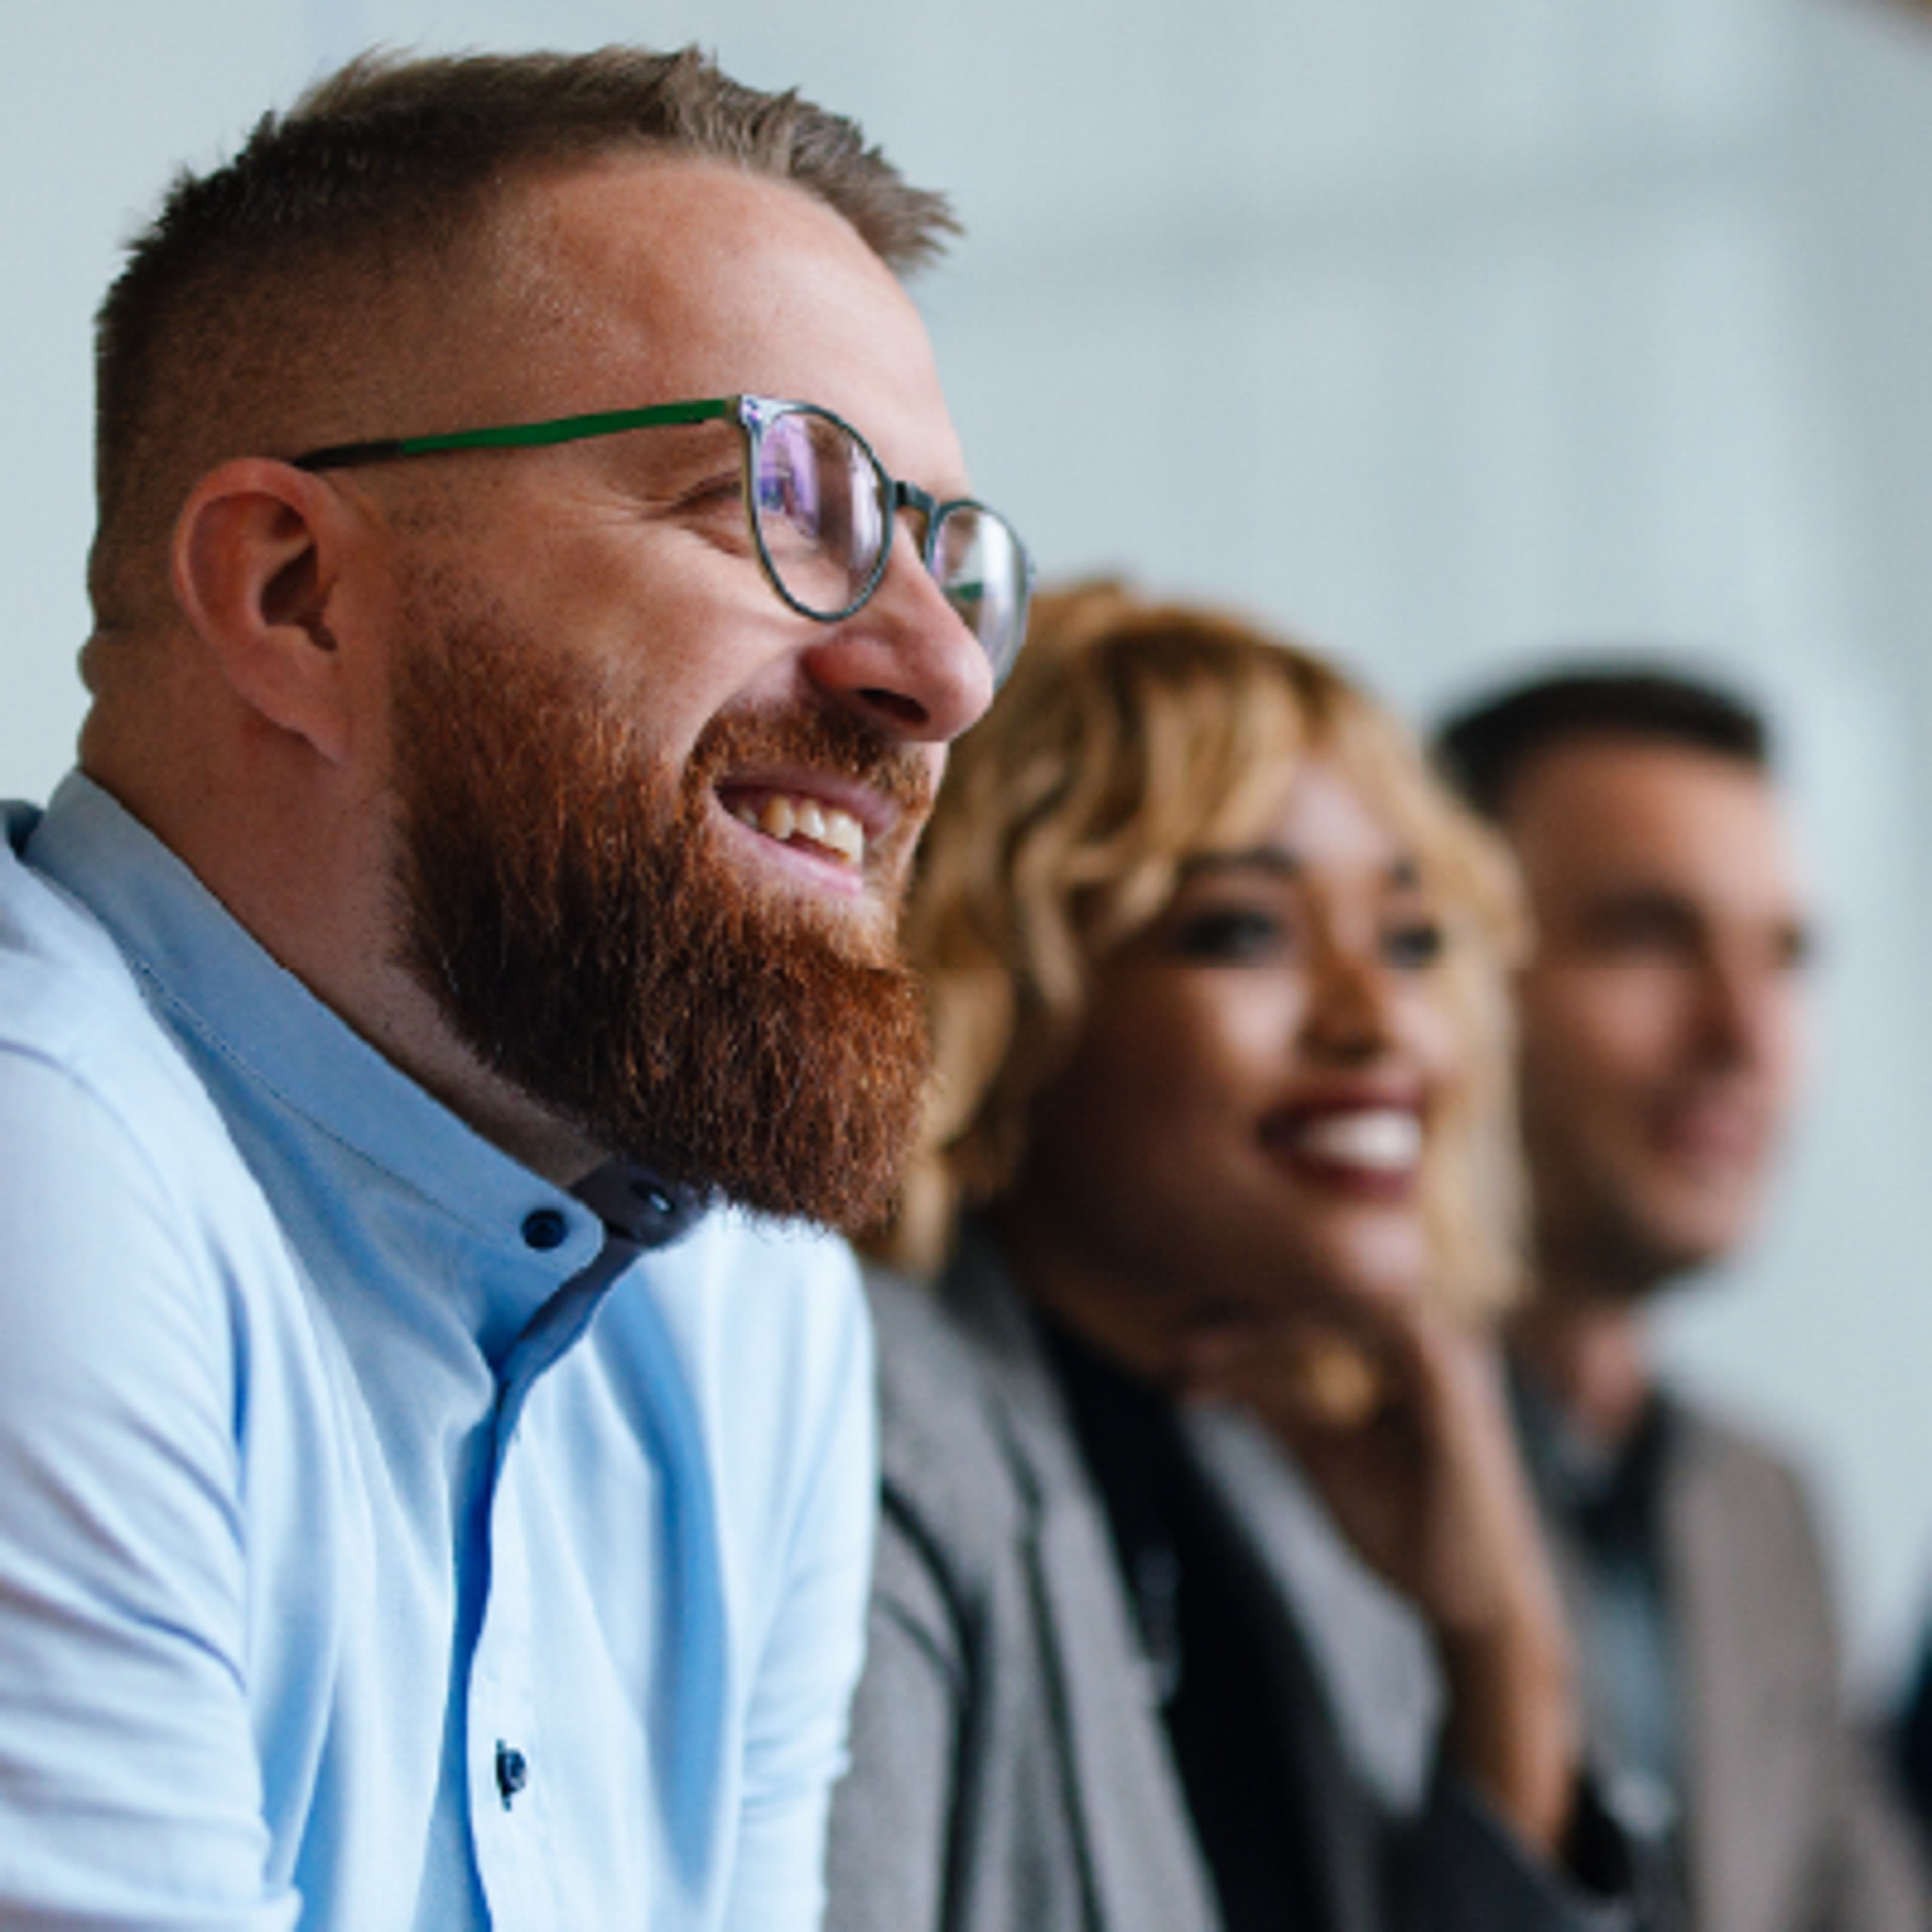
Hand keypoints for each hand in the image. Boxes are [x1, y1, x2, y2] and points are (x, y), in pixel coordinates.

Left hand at [1180, 1300, 1579, 1855]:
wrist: (1476, 1603)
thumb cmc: (1408, 1525)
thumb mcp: (1322, 1451)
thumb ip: (1276, 1401)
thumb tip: (1196, 1363)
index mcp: (1408, 1340)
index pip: (1319, 1296)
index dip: (1246, 1310)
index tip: (1178, 1336)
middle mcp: (1433, 1331)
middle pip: (1326, 1290)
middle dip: (1242, 1311)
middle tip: (1175, 1341)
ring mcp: (1448, 1349)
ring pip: (1339, 1305)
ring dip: (1260, 1330)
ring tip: (1191, 1357)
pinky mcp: (1451, 1381)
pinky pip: (1369, 1336)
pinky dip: (1304, 1347)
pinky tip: (1246, 1376)